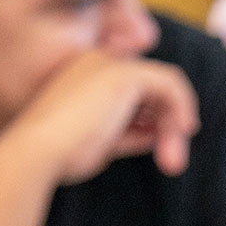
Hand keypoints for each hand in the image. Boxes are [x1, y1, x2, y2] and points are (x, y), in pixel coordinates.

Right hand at [7, 47, 198, 185]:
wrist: (40, 151)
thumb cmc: (63, 153)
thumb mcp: (105, 142)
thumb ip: (133, 133)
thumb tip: (159, 133)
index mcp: (87, 76)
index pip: (134, 91)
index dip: (151, 119)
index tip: (162, 148)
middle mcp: (99, 63)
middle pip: (151, 88)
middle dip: (168, 125)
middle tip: (172, 162)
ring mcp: (110, 64)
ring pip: (164, 87)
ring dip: (174, 126)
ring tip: (172, 161)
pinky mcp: (124, 74)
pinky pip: (170, 83)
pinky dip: (182, 107)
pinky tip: (184, 130)